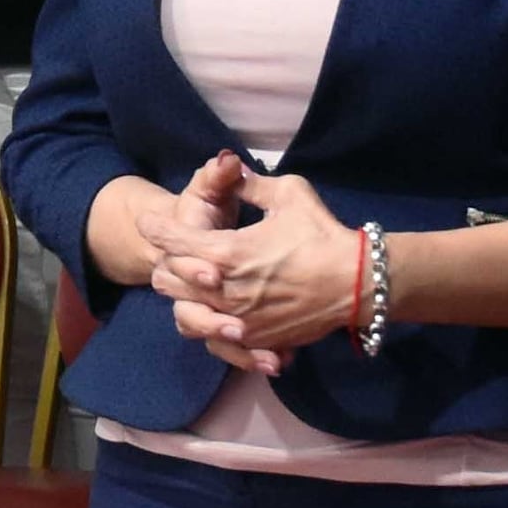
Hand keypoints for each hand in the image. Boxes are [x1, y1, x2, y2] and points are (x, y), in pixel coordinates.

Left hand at [148, 157, 355, 371]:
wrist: (357, 284)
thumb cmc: (322, 235)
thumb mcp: (289, 193)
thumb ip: (251, 183)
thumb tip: (231, 168)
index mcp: (226, 252)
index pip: (172, 241)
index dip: (156, 228)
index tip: (149, 222)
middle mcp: (224, 290)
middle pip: (169, 281)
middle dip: (168, 263)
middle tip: (172, 253)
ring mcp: (238, 319)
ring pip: (186, 313)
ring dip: (184, 296)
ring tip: (191, 283)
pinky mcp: (254, 339)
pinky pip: (214, 339)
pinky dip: (210, 324)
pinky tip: (217, 312)